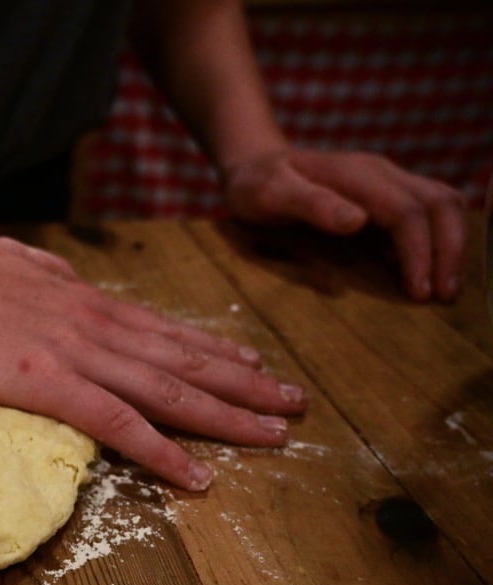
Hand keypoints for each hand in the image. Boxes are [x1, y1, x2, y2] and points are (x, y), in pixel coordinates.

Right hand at [0, 237, 308, 490]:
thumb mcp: (10, 260)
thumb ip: (43, 271)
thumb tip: (57, 276)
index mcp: (85, 303)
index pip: (165, 331)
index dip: (214, 351)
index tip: (254, 364)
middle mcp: (97, 327)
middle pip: (185, 360)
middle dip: (245, 384)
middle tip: (294, 403)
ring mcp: (79, 355)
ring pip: (169, 390)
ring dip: (228, 414)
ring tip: (276, 432)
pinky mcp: (51, 385)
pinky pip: (120, 425)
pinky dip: (163, 451)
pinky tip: (197, 477)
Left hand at [222, 147, 467, 301]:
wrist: (254, 166)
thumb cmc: (256, 186)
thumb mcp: (270, 195)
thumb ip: (311, 205)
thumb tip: (357, 221)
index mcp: (355, 174)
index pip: (406, 211)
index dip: (419, 252)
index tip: (419, 292)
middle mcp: (380, 172)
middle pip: (438, 203)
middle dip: (449, 250)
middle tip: (445, 296)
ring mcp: (387, 180)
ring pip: (442, 202)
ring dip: (452, 243)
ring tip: (445, 287)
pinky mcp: (387, 193)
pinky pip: (428, 210)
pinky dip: (438, 237)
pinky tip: (423, 270)